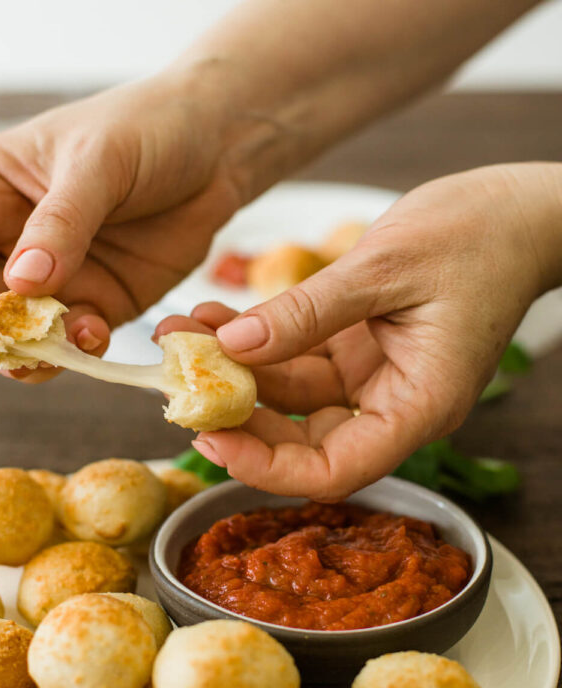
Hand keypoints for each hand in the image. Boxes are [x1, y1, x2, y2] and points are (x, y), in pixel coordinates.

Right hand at [0, 71, 241, 378]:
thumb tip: (22, 283)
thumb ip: (61, 222)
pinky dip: (79, 349)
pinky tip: (95, 336)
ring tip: (55, 356)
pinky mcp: (100, 301)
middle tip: (13, 359)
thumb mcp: (98, 162)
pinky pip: (76, 339)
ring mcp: (58, 276)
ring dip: (34, 353)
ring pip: (26, 332)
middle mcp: (14, 239)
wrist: (218, 149)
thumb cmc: (148, 129)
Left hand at [157, 164, 561, 498]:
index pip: (337, 470)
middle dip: (238, 416)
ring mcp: (372, 380)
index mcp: (419, 405)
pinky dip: (257, 341)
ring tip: (181, 333)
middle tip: (175, 384)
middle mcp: (393, 404)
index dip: (270, 468)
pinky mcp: (357, 352)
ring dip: (235, 370)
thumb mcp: (386, 268)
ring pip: (291, 399)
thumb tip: (234, 344)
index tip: (212, 439)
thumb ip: (308, 312)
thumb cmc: (479, 236)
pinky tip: (214, 316)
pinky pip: (297, 360)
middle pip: (304, 441)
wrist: (517, 211)